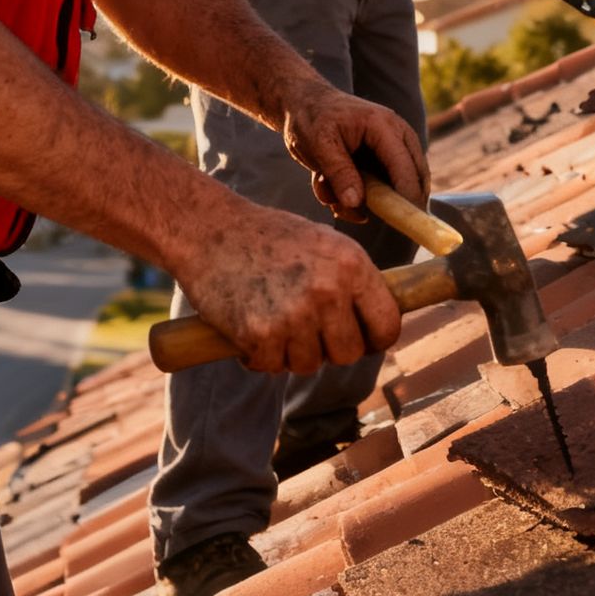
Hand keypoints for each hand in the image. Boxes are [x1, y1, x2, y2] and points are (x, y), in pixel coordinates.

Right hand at [175, 198, 401, 372]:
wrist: (206, 229)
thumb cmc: (265, 236)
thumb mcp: (322, 244)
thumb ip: (351, 281)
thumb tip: (379, 325)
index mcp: (351, 264)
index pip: (388, 325)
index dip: (374, 339)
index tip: (358, 339)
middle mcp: (328, 290)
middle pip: (349, 354)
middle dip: (328, 349)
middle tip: (303, 329)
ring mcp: (295, 315)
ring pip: (309, 364)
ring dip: (290, 352)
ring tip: (270, 318)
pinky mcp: (260, 334)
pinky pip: (271, 366)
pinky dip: (258, 356)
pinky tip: (247, 326)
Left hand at [279, 78, 428, 218]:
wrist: (304, 102)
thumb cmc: (311, 117)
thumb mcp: (319, 144)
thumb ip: (339, 173)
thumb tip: (357, 204)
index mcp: (385, 126)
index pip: (405, 168)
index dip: (406, 198)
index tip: (401, 224)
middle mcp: (397, 136)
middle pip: (414, 180)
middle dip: (387, 204)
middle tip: (355, 213)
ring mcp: (393, 149)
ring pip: (396, 189)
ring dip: (363, 201)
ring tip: (327, 191)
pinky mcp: (383, 161)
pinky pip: (380, 189)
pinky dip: (355, 196)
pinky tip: (327, 186)